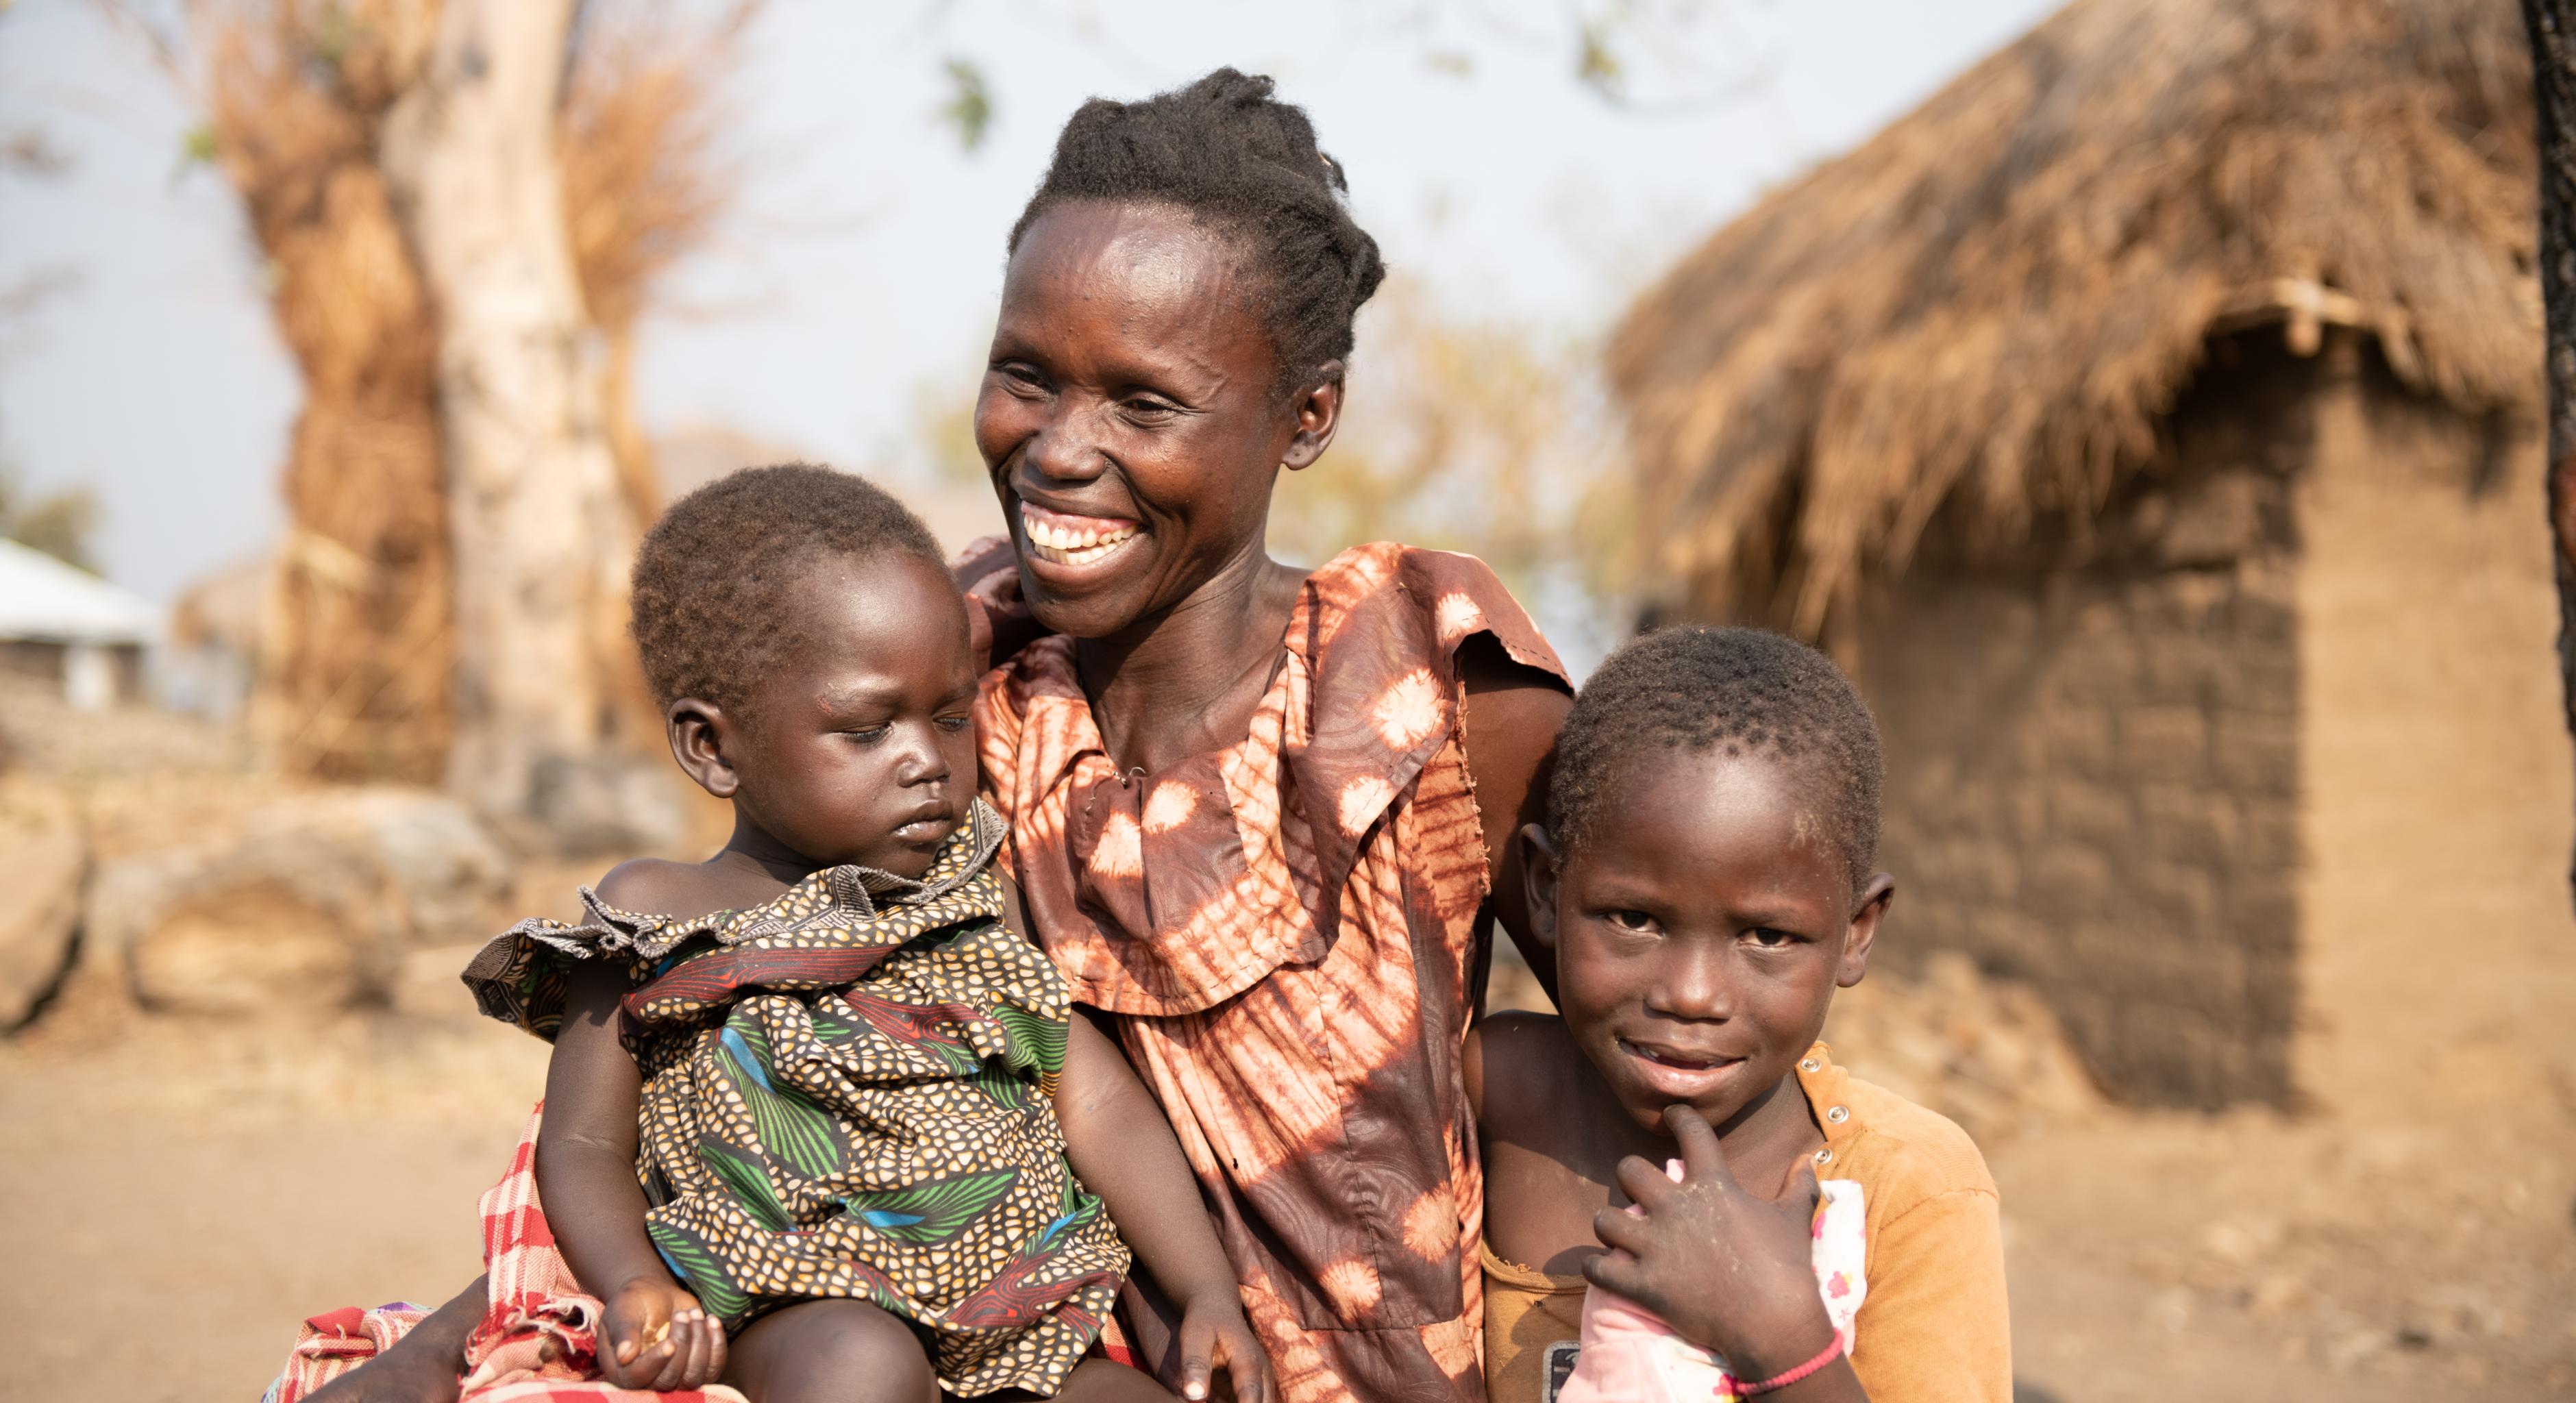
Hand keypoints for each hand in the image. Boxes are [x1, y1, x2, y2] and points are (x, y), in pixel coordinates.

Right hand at [598, 1274, 727, 1390]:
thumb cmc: (634, 1302)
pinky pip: (713, 1368)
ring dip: (700, 1344)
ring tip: (694, 1314)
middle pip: (669, 1380)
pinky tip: (711, 1320)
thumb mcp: (623, 1311)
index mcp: (622, 1369)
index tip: (669, 1343)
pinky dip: (717, 1345)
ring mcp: (675, 1376)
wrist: (655, 1295)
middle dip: (681, 1345)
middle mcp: (647, 1380)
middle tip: (681, 1315)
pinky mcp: (696, 1367)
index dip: (655, 1363)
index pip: (637, 1378)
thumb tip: (624, 1356)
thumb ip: (624, 1332)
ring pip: (693, 1377)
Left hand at [1174, 1290, 1272, 1402]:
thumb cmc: (1204, 1321)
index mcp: (1249, 1362)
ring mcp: (1259, 1386)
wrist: (1217, 1309)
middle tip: (1215, 1402)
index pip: (1251, 1396)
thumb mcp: (1194, 1336)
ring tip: (1213, 1398)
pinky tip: (1210, 1399)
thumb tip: (1194, 1397)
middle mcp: (1262, 1377)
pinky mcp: (1252, 1392)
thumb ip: (1195, 1364)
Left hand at [1583, 1105, 1836, 1381]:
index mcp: (1713, 1185)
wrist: (1775, 1324)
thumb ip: (1798, 1185)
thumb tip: (1808, 1159)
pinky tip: (1604, 1267)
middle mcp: (1676, 1208)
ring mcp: (1655, 1247)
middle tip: (1640, 1192)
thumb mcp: (1794, 1218)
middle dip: (1631, 1176)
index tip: (1672, 1115)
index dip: (1678, 1117)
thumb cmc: (1788, 1267)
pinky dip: (1596, 1267)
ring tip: (1619, 1232)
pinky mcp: (1644, 1284)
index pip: (1690, 1131)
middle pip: (1628, 1169)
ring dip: (1610, 1224)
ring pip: (1605, 1218)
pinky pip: (1598, 1268)